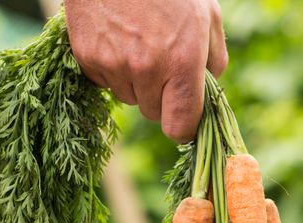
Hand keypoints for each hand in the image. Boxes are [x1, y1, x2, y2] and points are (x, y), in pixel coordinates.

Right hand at [65, 0, 227, 142]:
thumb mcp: (207, 14)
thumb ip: (215, 59)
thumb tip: (208, 91)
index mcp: (182, 61)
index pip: (181, 127)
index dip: (184, 126)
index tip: (184, 116)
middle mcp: (147, 69)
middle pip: (153, 113)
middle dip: (160, 96)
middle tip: (161, 61)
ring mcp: (114, 65)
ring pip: (129, 97)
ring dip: (135, 81)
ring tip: (138, 42)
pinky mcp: (88, 58)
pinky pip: (105, 82)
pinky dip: (111, 68)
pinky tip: (117, 38)